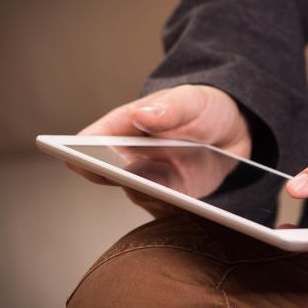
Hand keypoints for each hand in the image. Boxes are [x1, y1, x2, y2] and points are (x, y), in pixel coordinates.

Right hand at [69, 84, 250, 214]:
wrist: (234, 130)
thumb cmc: (202, 108)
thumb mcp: (190, 100)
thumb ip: (169, 108)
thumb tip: (142, 116)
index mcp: (124, 126)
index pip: (92, 140)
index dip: (79, 150)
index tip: (73, 156)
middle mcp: (131, 157)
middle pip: (108, 173)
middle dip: (111, 176)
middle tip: (120, 176)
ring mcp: (151, 180)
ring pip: (137, 193)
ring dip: (144, 194)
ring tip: (153, 190)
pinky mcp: (174, 197)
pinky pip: (167, 207)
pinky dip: (171, 207)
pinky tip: (181, 204)